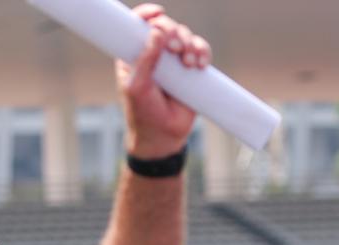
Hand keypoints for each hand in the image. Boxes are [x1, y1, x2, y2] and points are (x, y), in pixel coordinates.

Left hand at [117, 4, 210, 156]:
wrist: (163, 137)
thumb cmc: (143, 112)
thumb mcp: (137, 85)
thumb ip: (145, 59)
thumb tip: (157, 32)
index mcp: (135, 54)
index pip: (139, 26)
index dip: (147, 15)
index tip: (157, 13)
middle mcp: (156, 55)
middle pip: (167, 27)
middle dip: (173, 32)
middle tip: (174, 49)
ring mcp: (175, 62)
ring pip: (186, 37)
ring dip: (190, 45)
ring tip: (188, 63)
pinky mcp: (192, 72)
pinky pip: (201, 52)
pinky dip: (203, 53)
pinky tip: (200, 64)